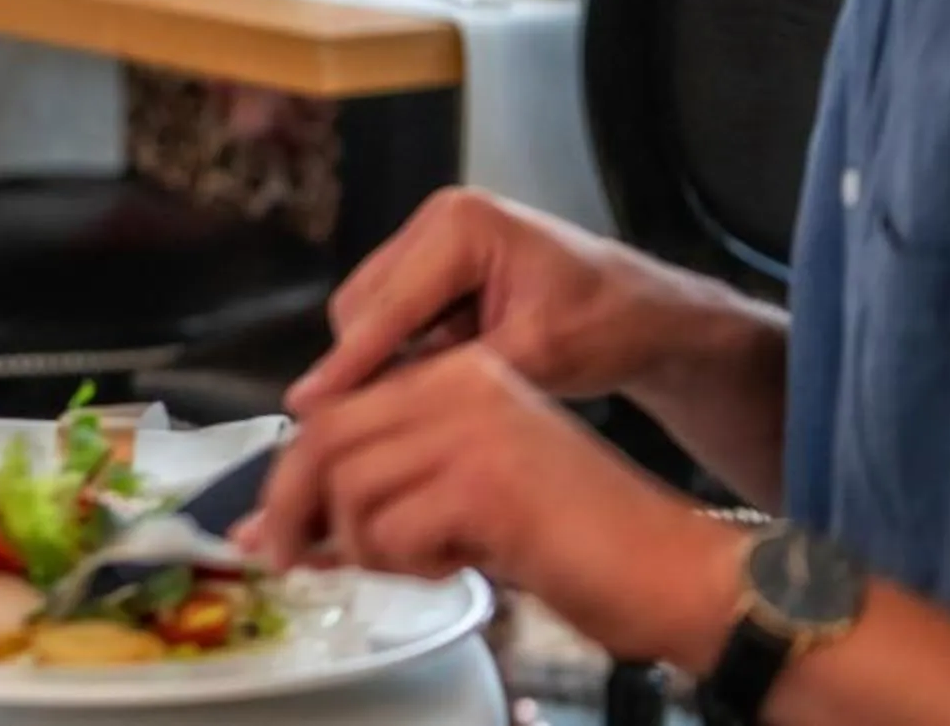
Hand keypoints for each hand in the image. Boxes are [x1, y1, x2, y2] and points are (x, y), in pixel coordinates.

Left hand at [243, 345, 746, 669]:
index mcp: (459, 376)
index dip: (289, 476)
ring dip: (367, 547)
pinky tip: (461, 566)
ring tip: (422, 563)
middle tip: (287, 562)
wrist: (681, 573)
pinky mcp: (485, 482)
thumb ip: (383, 495)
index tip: (268, 530)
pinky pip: (391, 529)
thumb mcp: (465, 500)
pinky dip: (410, 565)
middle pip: (324, 439)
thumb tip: (280, 530)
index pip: (336, 413)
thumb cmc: (579, 545)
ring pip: (350, 488)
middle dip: (292, 510)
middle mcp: (462, 384)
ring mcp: (473, 428)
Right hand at [290, 187, 689, 413]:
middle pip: (366, 301)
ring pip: (373, 310)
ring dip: (384, 360)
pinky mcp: (438, 266)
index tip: (308, 405)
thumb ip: (453, 377)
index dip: (350, 360)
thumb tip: (381, 407)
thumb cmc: (611, 328)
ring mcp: (436, 240)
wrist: (655, 317)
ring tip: (405, 414)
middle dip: (363, 361)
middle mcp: (438, 220)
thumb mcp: (537, 358)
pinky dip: (404, 355)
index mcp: (462, 225)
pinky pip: (397, 316)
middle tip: (364, 427)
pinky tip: (423, 393)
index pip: (389, 303)